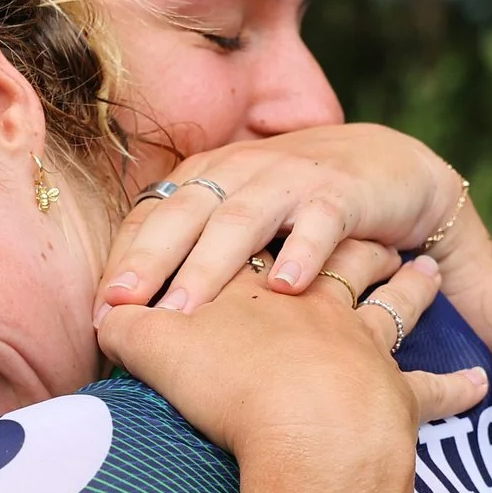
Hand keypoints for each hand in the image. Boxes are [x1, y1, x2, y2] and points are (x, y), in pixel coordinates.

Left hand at [97, 125, 462, 316]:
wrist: (392, 170)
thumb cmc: (298, 212)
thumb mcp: (240, 226)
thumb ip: (196, 258)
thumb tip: (135, 321)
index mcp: (204, 179)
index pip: (150, 218)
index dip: (123, 262)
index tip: (99, 312)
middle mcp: (238, 171)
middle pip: (183, 216)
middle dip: (148, 261)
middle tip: (120, 308)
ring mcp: (289, 179)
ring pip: (240, 220)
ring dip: (209, 266)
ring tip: (182, 310)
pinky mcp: (341, 193)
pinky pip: (317, 223)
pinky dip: (303, 252)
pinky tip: (288, 289)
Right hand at [98, 256, 484, 468]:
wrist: (302, 426)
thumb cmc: (224, 384)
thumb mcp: (154, 350)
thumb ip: (124, 333)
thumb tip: (98, 325)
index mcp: (259, 280)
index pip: (265, 240)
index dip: (270, 231)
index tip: (279, 225)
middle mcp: (316, 299)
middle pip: (334, 247)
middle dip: (344, 236)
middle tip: (366, 229)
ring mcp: (360, 341)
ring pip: (392, 299)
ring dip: (407, 290)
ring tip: (420, 274)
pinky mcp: (393, 396)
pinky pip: (431, 391)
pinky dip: (455, 390)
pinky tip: (481, 387)